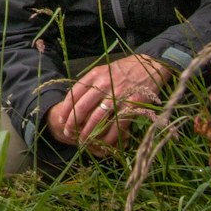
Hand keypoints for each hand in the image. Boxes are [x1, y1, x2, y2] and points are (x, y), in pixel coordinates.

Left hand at [45, 54, 171, 154]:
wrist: (148, 66)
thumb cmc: (122, 70)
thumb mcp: (102, 71)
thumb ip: (89, 84)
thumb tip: (73, 99)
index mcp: (94, 75)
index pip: (74, 94)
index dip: (66, 110)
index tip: (62, 121)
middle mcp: (104, 84)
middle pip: (83, 108)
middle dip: (74, 124)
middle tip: (69, 134)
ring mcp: (118, 95)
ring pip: (98, 118)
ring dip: (89, 133)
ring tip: (83, 142)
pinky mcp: (132, 105)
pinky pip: (118, 124)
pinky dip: (110, 136)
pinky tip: (104, 144)